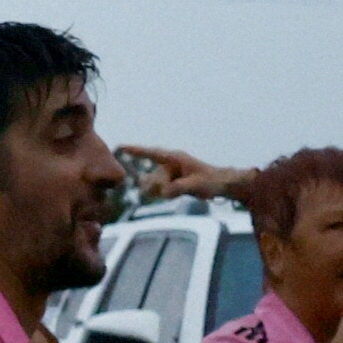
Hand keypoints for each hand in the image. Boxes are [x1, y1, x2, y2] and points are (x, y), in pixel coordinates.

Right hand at [122, 143, 243, 202]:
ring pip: (152, 185)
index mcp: (174, 158)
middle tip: (176, 191)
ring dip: (161, 192)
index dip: (135, 150)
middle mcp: (168, 164)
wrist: (221, 185)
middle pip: (152, 177)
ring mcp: (167, 173)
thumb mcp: (197, 184)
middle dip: (159, 186)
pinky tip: (175, 194)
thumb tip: (163, 193)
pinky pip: (156, 190)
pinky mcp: (168, 182)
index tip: (120, 147)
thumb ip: (178, 188)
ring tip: (178, 192)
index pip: (151, 153)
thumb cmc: (212, 181)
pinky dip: (163, 195)